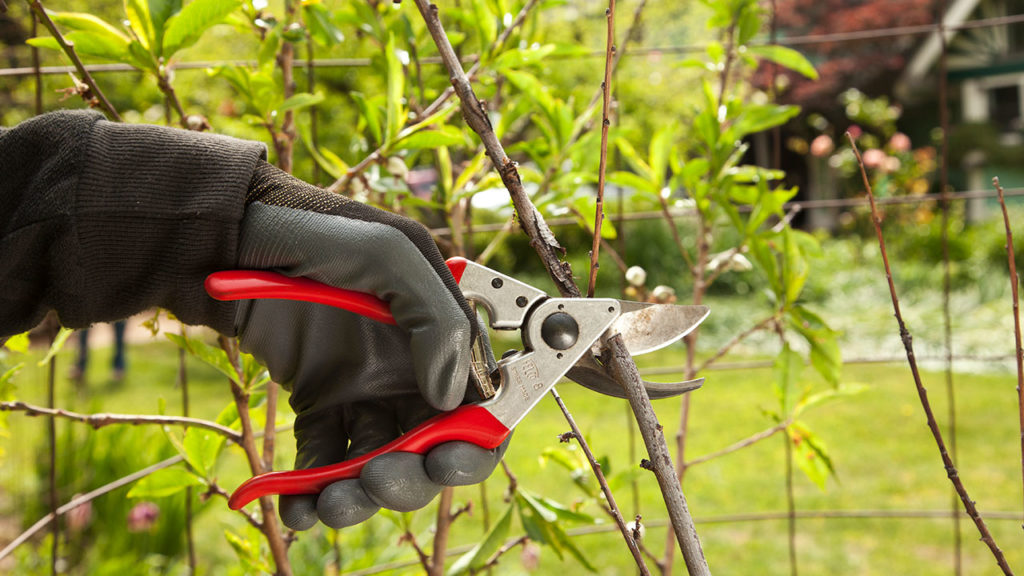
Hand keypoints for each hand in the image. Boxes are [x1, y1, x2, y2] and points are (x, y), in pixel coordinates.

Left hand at [234, 161, 507, 529]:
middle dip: (413, 476)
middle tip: (380, 478)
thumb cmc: (314, 231)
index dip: (475, 441)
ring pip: (378, 461)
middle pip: (431, 445)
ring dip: (363, 495)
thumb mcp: (388, 252)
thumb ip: (437, 318)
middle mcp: (408, 365)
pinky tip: (298, 506)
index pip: (478, 401)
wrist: (227, 234)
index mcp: (439, 332)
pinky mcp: (315, 400)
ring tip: (331, 503)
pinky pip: (324, 459)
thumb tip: (453, 397)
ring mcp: (361, 385)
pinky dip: (313, 492)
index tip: (447, 461)